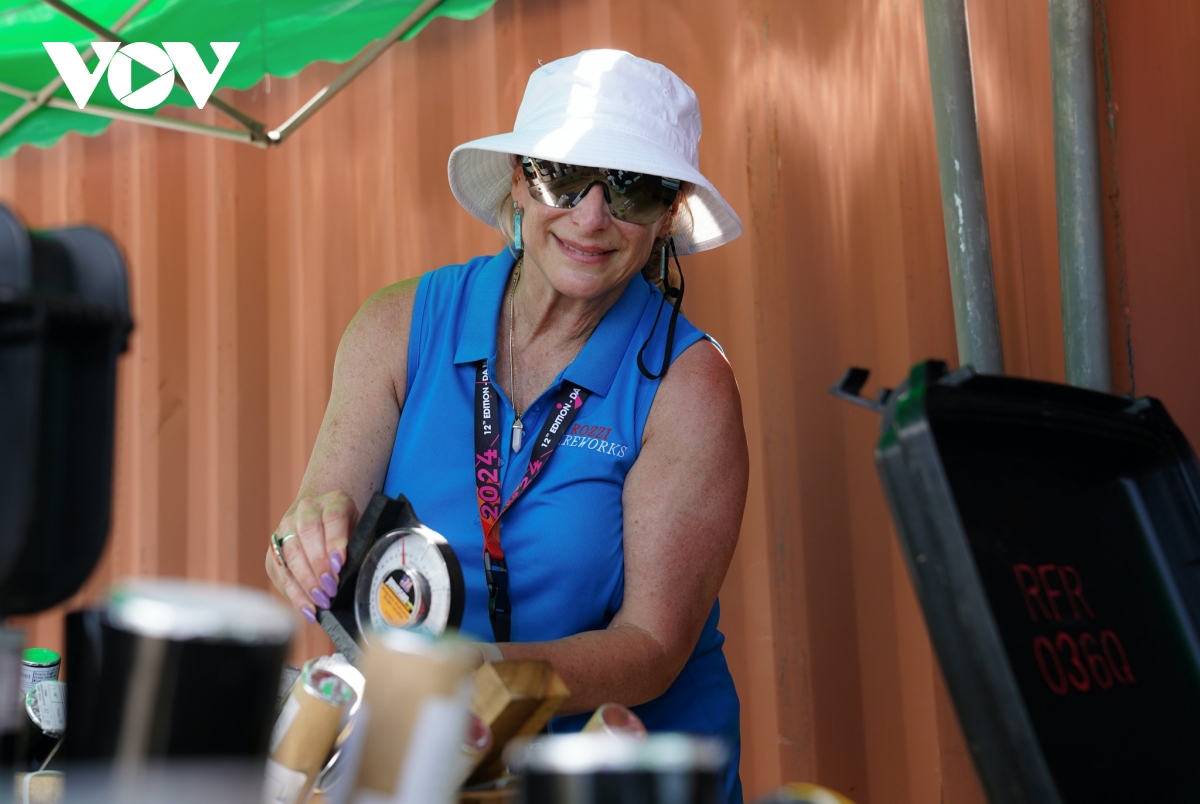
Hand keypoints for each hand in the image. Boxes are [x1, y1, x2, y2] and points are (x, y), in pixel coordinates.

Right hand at [264, 490, 357, 622]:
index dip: (335, 540)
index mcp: (333, 501)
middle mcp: (306, 510)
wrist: (322, 516)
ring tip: (321, 601)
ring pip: (291, 554)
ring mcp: (286, 529)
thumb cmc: (349, 530)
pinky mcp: (275, 551)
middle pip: (308, 535)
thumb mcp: (360, 529)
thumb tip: (359, 573)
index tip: (339, 563)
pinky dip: (295, 594)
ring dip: (306, 581)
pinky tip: (308, 608)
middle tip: (331, 589)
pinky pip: (282, 573)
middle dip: (319, 565)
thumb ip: (359, 545)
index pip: (333, 517)